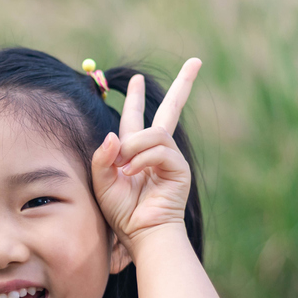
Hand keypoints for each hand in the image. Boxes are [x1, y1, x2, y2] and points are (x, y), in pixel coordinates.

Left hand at [90, 58, 200, 251]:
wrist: (142, 235)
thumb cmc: (121, 214)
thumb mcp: (102, 183)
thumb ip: (102, 158)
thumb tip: (114, 135)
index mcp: (137, 152)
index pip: (138, 118)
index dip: (138, 99)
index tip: (139, 80)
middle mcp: (157, 151)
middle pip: (171, 110)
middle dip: (183, 86)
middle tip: (196, 62)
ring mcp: (171, 159)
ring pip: (154, 133)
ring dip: (134, 147)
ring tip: (125, 168)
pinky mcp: (179, 169)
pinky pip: (160, 150)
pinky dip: (142, 159)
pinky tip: (134, 172)